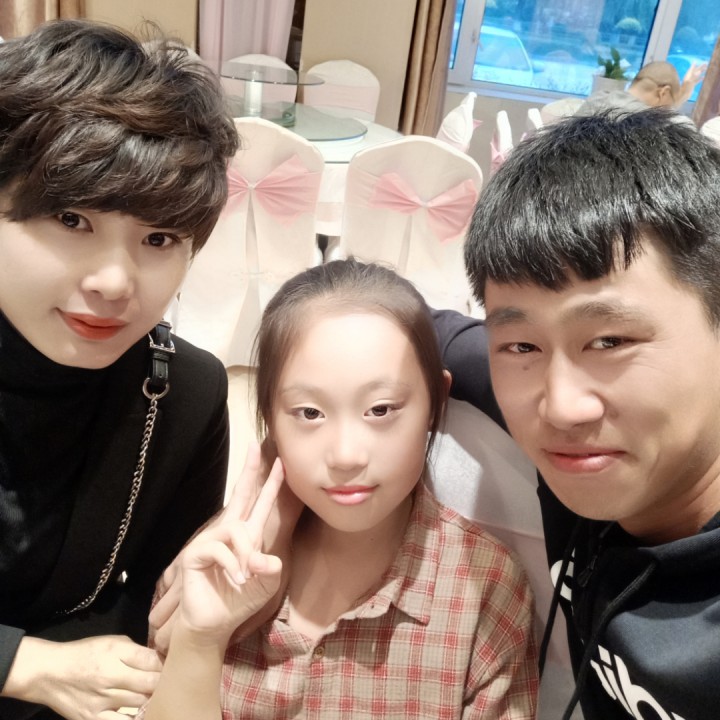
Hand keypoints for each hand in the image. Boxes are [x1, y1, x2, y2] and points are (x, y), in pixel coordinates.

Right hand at [3, 634, 161, 719]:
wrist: (49, 673)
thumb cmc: (85, 653)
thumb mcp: (112, 642)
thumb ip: (136, 651)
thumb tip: (159, 660)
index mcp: (115, 653)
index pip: (152, 661)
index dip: (165, 664)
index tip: (172, 665)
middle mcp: (110, 678)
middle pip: (150, 684)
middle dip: (162, 682)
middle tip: (169, 681)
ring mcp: (101, 702)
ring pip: (140, 704)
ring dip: (150, 700)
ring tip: (153, 696)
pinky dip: (133, 717)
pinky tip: (139, 712)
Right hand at [149, 442, 301, 652]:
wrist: (215, 623)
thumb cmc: (240, 600)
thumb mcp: (265, 583)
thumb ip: (270, 567)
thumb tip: (266, 558)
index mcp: (248, 535)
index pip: (260, 503)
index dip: (270, 483)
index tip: (279, 462)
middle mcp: (229, 531)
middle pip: (241, 494)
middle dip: (250, 470)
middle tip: (256, 447)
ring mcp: (210, 539)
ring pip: (236, 529)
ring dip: (246, 553)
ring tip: (247, 575)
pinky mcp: (195, 553)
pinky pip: (220, 548)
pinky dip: (233, 566)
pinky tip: (236, 579)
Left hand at [676, 62, 707, 105]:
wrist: (682, 97)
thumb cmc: (684, 90)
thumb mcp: (689, 82)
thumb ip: (694, 76)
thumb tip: (699, 71)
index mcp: (687, 77)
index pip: (691, 70)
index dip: (693, 66)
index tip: (695, 61)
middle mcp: (688, 78)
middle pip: (695, 71)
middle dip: (700, 67)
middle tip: (705, 63)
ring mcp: (690, 82)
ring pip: (696, 75)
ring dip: (701, 71)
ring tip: (706, 68)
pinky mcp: (691, 86)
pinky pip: (696, 81)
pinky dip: (700, 79)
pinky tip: (703, 77)